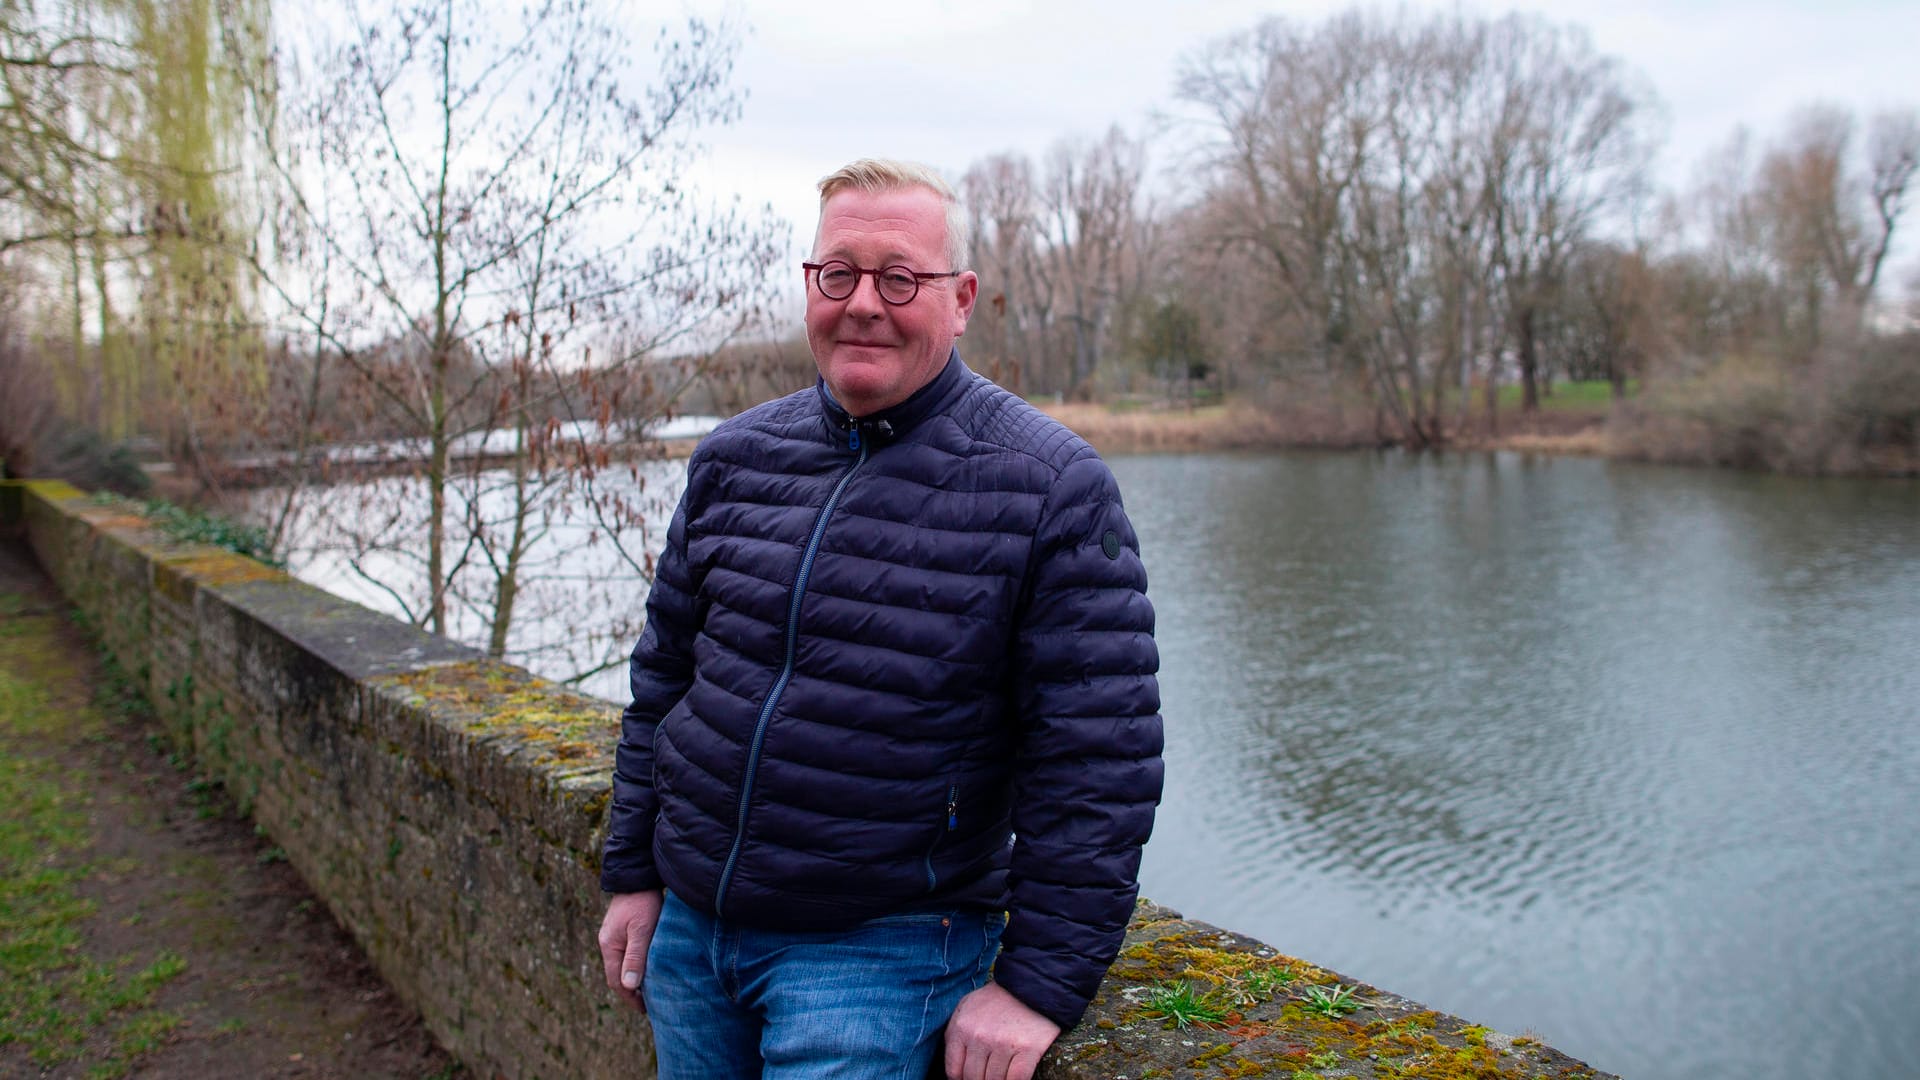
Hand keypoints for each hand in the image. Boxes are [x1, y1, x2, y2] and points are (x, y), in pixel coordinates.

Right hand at [596, 890, 663, 1010]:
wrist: (639, 874)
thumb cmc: (643, 901)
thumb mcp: (642, 930)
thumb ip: (635, 956)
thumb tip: (629, 985)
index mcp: (609, 946)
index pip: (616, 981)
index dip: (630, 997)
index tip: (645, 1009)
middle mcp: (607, 943)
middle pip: (616, 975)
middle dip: (630, 992)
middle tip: (649, 1005)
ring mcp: (613, 935)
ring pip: (621, 965)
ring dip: (633, 978)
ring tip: (650, 990)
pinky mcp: (621, 929)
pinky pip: (625, 954)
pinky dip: (634, 965)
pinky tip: (647, 967)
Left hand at [943, 980, 1060, 1079]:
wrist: (1031, 984)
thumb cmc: (996, 1000)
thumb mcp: (966, 1008)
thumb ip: (954, 1036)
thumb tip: (954, 1072)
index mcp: (962, 1028)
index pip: (954, 1071)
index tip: (969, 1078)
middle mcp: (980, 1037)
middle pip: (974, 1079)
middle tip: (987, 1075)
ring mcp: (1004, 1044)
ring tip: (1000, 1075)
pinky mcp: (1028, 1049)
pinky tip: (1014, 1077)